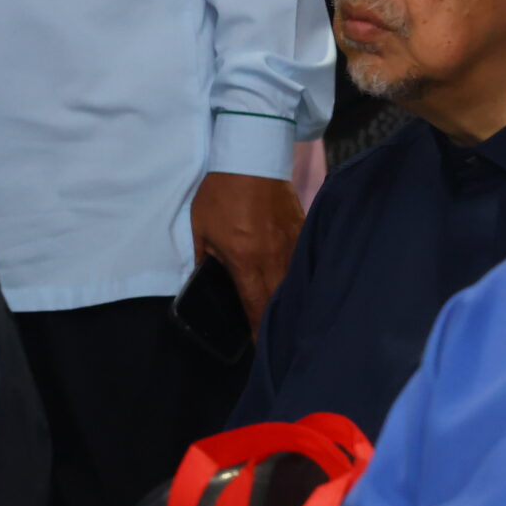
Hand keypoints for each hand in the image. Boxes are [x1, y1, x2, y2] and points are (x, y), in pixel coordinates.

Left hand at [192, 172, 303, 334]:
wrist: (250, 158)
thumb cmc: (220, 193)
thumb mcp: (201, 228)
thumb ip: (204, 257)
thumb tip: (205, 280)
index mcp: (246, 260)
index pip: (254, 305)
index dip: (258, 328)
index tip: (262, 347)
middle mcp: (273, 257)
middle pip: (279, 300)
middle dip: (277, 322)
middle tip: (277, 340)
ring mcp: (292, 244)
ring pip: (295, 284)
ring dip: (291, 303)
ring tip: (290, 320)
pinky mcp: (302, 231)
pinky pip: (304, 262)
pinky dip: (300, 278)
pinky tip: (300, 287)